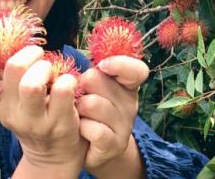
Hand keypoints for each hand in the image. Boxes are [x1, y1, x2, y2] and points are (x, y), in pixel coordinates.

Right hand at [0, 43, 86, 174]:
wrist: (55, 155)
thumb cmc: (36, 115)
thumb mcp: (16, 100)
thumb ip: (11, 77)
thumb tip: (13, 40)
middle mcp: (12, 113)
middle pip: (13, 70)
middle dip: (30, 53)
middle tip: (39, 56)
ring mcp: (35, 121)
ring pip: (33, 83)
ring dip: (47, 68)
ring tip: (53, 71)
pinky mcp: (59, 124)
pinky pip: (63, 89)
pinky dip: (69, 79)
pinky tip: (70, 82)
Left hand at [77, 55, 148, 176]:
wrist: (92, 150)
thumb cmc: (89, 112)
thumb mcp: (93, 89)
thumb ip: (92, 75)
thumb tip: (81, 72)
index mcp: (127, 85)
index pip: (137, 70)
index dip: (119, 64)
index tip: (102, 66)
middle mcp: (130, 104)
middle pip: (95, 78)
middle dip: (80, 86)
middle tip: (81, 98)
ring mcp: (125, 125)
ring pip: (91, 104)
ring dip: (77, 109)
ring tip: (79, 116)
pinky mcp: (115, 145)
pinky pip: (93, 129)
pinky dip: (81, 128)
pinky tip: (82, 131)